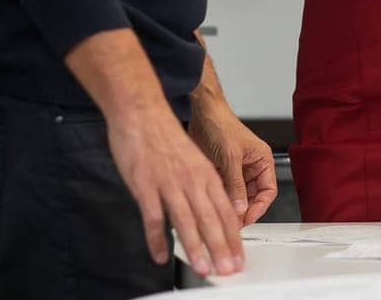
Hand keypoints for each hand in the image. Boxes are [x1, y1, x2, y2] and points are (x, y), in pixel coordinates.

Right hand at [106, 102, 244, 278]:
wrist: (142, 112)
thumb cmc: (166, 136)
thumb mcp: (193, 160)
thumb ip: (202, 186)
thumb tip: (211, 212)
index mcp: (206, 174)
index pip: (227, 210)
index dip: (233, 236)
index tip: (238, 256)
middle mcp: (192, 180)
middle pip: (212, 219)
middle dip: (221, 248)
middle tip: (228, 269)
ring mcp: (170, 183)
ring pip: (187, 220)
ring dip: (195, 247)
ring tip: (202, 268)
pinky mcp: (146, 185)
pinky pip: (154, 217)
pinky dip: (157, 239)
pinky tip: (161, 254)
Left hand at [189, 99, 278, 225]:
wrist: (201, 114)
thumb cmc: (221, 125)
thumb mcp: (230, 156)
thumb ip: (236, 184)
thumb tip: (240, 208)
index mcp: (262, 160)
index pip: (268, 191)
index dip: (259, 207)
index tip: (247, 219)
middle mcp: (252, 167)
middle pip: (253, 197)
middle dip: (244, 210)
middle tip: (232, 223)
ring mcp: (236, 171)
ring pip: (238, 197)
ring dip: (231, 206)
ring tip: (221, 216)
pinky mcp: (222, 173)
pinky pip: (224, 192)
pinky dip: (219, 199)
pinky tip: (212, 205)